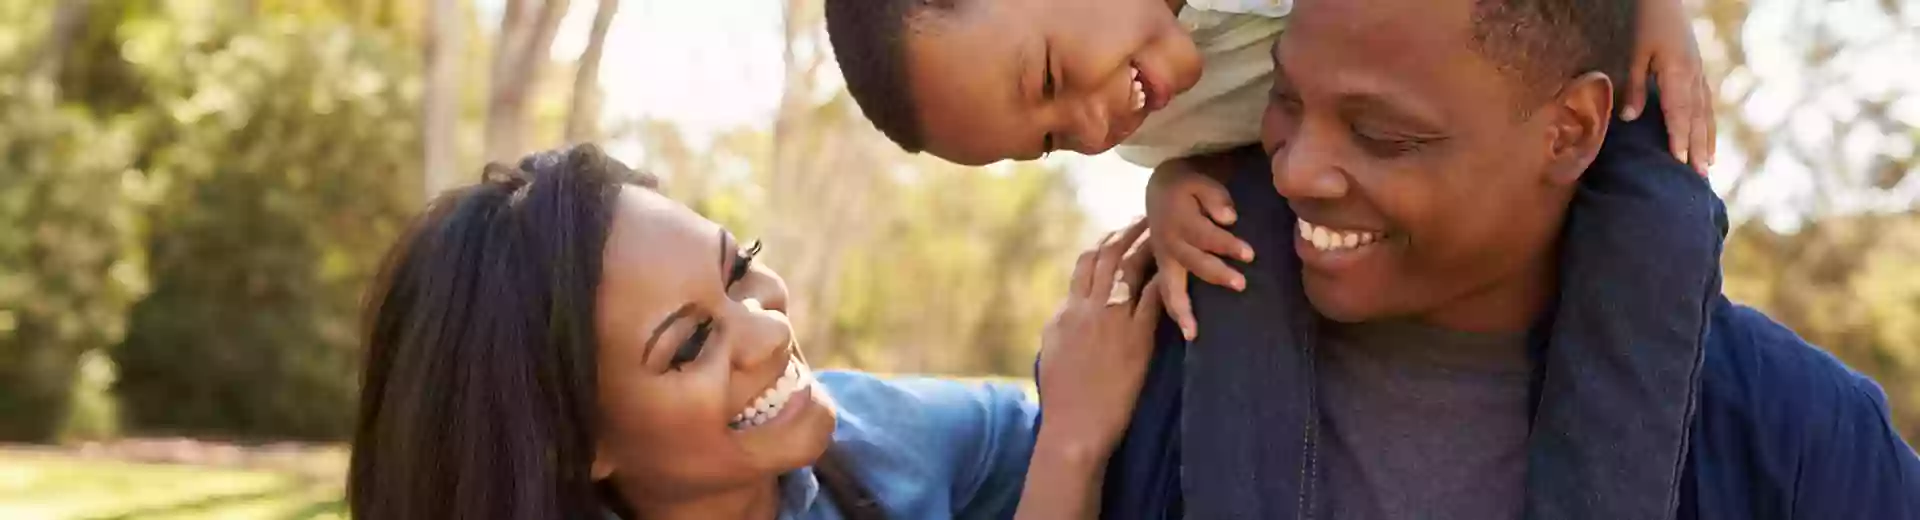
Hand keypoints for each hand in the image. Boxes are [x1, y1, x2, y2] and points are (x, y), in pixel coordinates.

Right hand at [1036, 219, 1164, 456]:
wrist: (1074, 427)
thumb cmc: (1063, 397)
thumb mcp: (1052, 350)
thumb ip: (1062, 323)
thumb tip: (1067, 306)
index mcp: (1067, 311)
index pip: (1084, 264)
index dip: (1104, 242)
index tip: (1119, 231)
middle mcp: (1086, 309)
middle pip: (1107, 256)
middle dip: (1127, 232)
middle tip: (1147, 217)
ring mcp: (1110, 322)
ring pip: (1128, 269)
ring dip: (1147, 245)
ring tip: (1164, 230)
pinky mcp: (1135, 339)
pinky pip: (1153, 299)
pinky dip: (1164, 278)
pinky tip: (1179, 266)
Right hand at [1144, 157, 1250, 340]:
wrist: (1160, 189)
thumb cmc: (1188, 187)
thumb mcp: (1200, 181)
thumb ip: (1215, 197)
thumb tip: (1229, 218)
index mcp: (1180, 220)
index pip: (1206, 235)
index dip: (1226, 245)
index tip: (1250, 254)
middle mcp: (1169, 243)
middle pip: (1193, 262)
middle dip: (1216, 274)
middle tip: (1241, 284)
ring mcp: (1164, 259)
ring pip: (1170, 286)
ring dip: (1183, 309)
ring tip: (1193, 332)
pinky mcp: (1164, 269)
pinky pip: (1165, 294)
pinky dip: (1175, 312)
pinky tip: (1188, 332)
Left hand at [1622, 0, 1714, 175]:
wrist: (1665, 1)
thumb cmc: (1648, 24)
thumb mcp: (1635, 53)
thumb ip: (1635, 86)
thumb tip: (1630, 118)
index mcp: (1678, 73)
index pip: (1679, 112)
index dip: (1680, 138)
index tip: (1680, 161)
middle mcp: (1694, 76)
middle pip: (1697, 118)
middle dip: (1698, 147)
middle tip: (1700, 176)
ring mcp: (1700, 73)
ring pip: (1706, 112)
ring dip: (1707, 139)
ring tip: (1709, 163)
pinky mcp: (1698, 70)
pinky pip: (1706, 102)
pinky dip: (1708, 122)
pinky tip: (1707, 135)